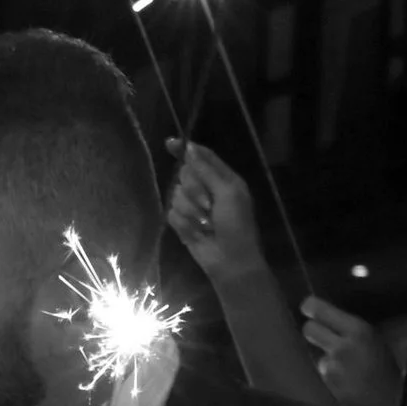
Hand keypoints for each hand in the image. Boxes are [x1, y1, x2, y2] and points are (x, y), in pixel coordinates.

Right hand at [163, 139, 266, 284]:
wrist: (231, 261)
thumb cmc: (237, 225)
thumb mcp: (228, 193)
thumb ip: (207, 170)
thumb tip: (189, 147)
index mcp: (223, 178)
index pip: (201, 156)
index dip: (186, 149)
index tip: (170, 144)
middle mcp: (206, 189)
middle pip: (185, 174)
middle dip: (194, 189)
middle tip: (209, 205)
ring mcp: (192, 206)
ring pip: (176, 194)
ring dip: (191, 210)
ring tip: (206, 224)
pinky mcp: (182, 223)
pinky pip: (171, 214)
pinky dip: (184, 223)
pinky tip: (197, 232)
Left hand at [300, 297, 406, 405]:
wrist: (391, 403)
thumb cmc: (387, 369)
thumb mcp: (374, 340)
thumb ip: (350, 329)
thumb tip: (327, 319)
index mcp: (358, 330)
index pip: (320, 310)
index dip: (310, 307)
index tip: (308, 308)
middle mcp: (341, 346)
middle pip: (309, 330)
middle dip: (313, 331)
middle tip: (320, 334)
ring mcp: (332, 367)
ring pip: (318, 354)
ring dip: (327, 359)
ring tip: (346, 368)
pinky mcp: (327, 384)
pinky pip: (323, 373)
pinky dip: (331, 376)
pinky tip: (346, 381)